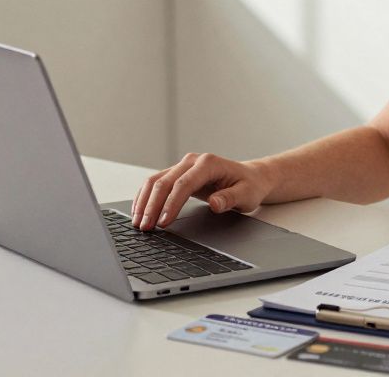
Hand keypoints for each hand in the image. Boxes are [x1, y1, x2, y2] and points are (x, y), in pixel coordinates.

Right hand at [131, 152, 274, 230]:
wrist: (250, 177)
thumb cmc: (249, 186)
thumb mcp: (247, 195)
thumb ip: (230, 198)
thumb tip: (215, 203)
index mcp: (209, 163)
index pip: (184, 183)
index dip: (172, 203)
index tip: (164, 222)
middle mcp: (193, 161)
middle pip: (165, 182)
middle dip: (152, 205)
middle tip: (145, 227)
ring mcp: (183, 166)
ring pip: (156, 181)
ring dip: (144, 202)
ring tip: (138, 223)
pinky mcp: (178, 174)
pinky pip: (156, 183)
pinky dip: (145, 197)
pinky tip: (139, 211)